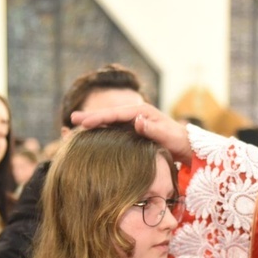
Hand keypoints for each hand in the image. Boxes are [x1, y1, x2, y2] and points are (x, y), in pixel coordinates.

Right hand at [71, 103, 192, 165]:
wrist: (185, 146)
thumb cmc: (177, 142)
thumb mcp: (167, 136)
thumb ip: (152, 130)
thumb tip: (137, 120)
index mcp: (142, 111)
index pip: (116, 113)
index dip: (99, 117)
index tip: (84, 122)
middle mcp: (136, 114)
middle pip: (109, 115)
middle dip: (90, 117)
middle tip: (72, 120)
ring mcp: (133, 122)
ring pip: (109, 122)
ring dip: (93, 124)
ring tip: (75, 127)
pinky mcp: (132, 131)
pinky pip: (113, 129)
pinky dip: (101, 131)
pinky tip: (90, 136)